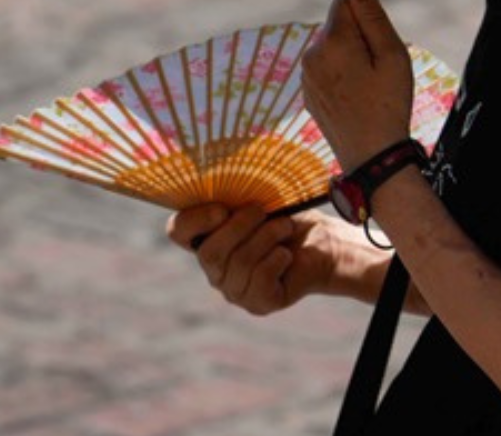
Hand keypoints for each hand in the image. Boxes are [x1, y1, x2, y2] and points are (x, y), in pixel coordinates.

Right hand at [166, 204, 342, 316]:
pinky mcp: (259, 304)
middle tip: (262, 210)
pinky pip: (261, 278)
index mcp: (207, 238)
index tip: (222, 208)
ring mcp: (235, 291)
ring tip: (284, 227)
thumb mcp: (259, 201)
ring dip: (267, 236)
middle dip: (239, 226)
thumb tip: (226, 197)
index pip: (178, 231)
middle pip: (210, 252)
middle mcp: (215, 270)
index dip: (193, 220)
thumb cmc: (286, 217)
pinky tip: (286, 254)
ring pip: (240, 263)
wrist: (323, 243)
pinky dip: (277, 258)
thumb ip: (235, 199)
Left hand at [300, 0, 414, 169]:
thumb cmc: (389, 104)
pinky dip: (340, 75)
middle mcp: (312, 54)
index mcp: (333, 41)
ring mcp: (306, 76)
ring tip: (367, 86)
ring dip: (349, 56)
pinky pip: (325, 69)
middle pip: (337, 24)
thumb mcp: (392, 55)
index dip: (366, 12)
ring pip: (331, 47)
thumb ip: (373, 16)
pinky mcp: (307, 92)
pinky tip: (355, 98)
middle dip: (358, 35)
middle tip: (377, 68)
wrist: (371, 157)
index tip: (378, 36)